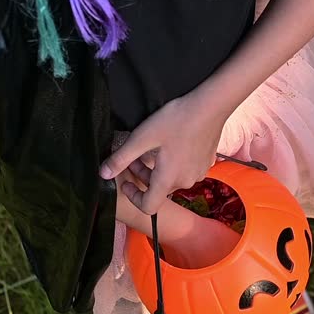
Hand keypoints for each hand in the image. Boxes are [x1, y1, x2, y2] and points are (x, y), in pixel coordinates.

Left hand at [99, 93, 227, 214]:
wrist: (210, 106)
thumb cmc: (176, 120)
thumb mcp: (142, 138)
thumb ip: (121, 159)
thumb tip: (103, 175)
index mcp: (168, 179)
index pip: (148, 207)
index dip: (134, 198)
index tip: (127, 182)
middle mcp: (185, 181)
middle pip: (159, 190)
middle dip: (143, 177)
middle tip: (134, 157)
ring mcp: (198, 173)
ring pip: (172, 180)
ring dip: (158, 170)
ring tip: (151, 148)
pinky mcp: (206, 164)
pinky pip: (185, 171)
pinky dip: (174, 164)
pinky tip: (171, 145)